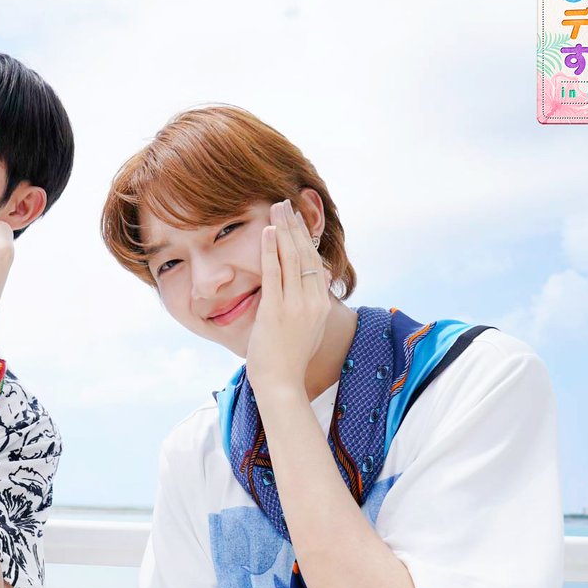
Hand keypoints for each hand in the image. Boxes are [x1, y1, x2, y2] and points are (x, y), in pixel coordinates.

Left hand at [245, 200, 332, 400]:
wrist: (282, 383)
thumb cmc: (290, 360)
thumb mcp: (309, 329)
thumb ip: (311, 305)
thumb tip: (313, 284)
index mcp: (321, 305)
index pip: (314, 263)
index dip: (305, 238)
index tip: (297, 220)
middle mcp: (312, 301)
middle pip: (304, 254)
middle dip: (294, 226)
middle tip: (286, 204)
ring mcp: (295, 305)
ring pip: (291, 259)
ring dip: (283, 230)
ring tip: (277, 208)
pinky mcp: (276, 310)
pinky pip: (273, 273)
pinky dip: (271, 250)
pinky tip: (267, 232)